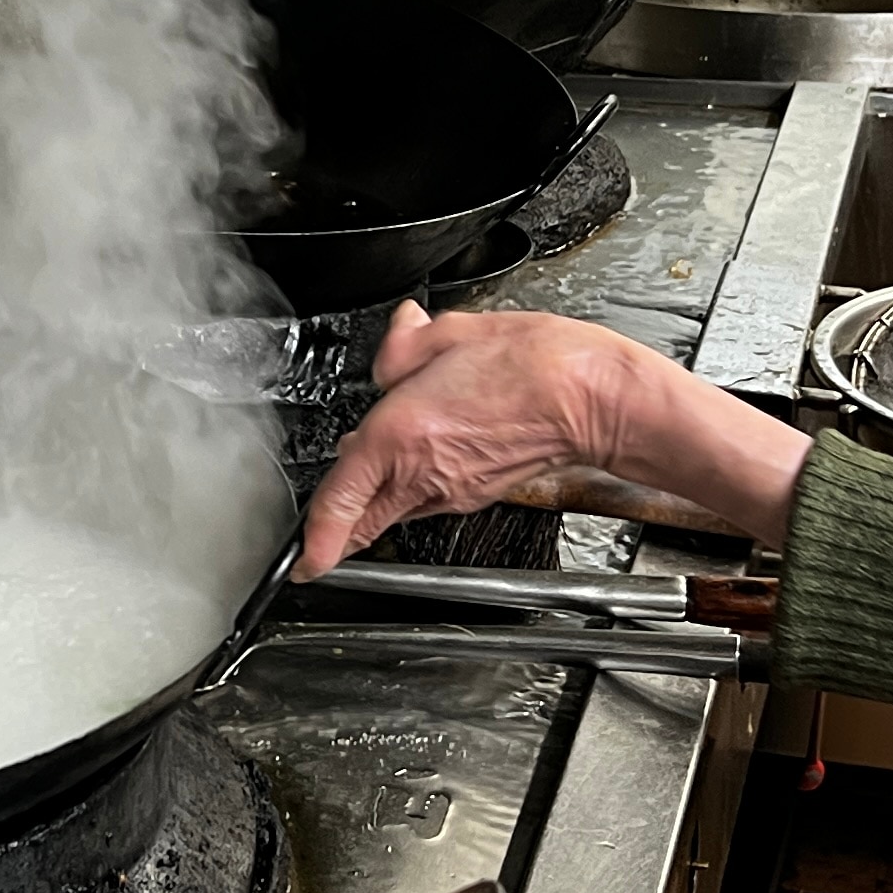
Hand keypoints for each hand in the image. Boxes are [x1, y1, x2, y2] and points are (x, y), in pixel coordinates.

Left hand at [296, 305, 808, 575]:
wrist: (592, 399)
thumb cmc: (535, 364)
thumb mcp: (453, 332)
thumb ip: (406, 344)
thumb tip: (394, 346)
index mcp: (402, 433)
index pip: (340, 494)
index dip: (314, 535)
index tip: (299, 560)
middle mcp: (422, 472)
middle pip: (361, 517)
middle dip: (336, 521)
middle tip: (317, 520)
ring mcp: (451, 490)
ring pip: (391, 509)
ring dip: (372, 499)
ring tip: (367, 470)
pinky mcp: (475, 493)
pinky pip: (423, 501)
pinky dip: (407, 489)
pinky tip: (415, 458)